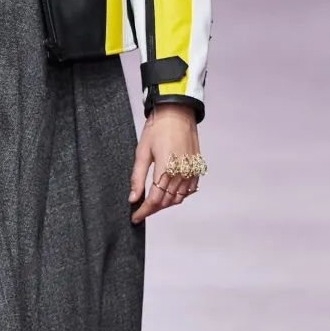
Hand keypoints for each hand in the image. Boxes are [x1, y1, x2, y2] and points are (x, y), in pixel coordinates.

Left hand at [128, 104, 201, 223]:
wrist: (177, 113)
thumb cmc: (157, 129)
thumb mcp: (142, 152)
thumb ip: (137, 178)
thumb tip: (133, 198)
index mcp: (166, 169)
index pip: (154, 200)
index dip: (144, 211)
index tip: (135, 217)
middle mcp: (181, 173)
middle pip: (166, 202)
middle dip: (152, 209)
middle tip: (140, 210)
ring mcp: (191, 171)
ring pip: (178, 198)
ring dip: (165, 204)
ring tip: (152, 203)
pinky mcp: (197, 168)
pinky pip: (189, 190)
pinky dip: (178, 196)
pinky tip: (169, 194)